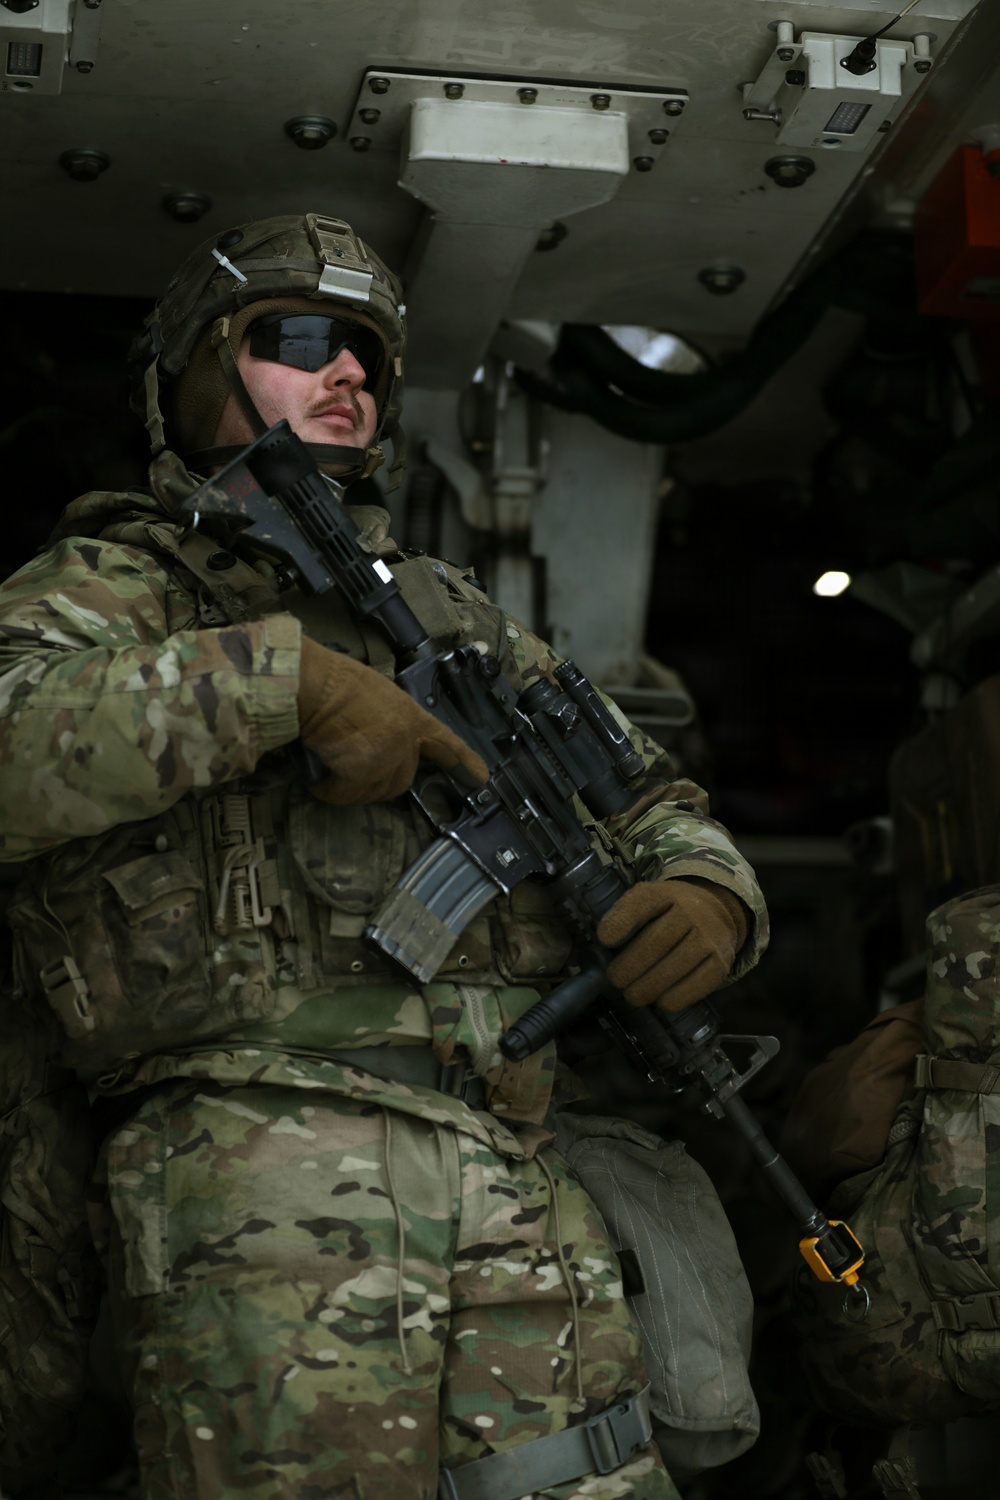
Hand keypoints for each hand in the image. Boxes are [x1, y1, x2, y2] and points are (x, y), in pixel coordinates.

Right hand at [297, 637, 487, 803]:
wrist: (313, 684)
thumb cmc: (335, 680)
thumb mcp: (375, 694)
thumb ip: (386, 719)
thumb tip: (374, 738)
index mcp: (411, 716)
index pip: (444, 742)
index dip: (462, 760)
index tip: (480, 776)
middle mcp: (405, 741)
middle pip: (401, 779)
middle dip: (378, 778)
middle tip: (351, 767)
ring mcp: (385, 760)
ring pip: (373, 791)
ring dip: (351, 785)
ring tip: (329, 764)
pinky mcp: (361, 775)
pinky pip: (343, 793)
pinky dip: (329, 789)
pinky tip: (318, 776)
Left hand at [596, 877, 748, 1012]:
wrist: (715, 911)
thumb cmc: (669, 911)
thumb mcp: (647, 900)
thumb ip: (625, 915)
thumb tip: (603, 943)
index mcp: (665, 893)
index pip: (642, 903)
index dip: (621, 922)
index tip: (604, 940)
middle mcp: (691, 911)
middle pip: (656, 942)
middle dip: (630, 966)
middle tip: (616, 980)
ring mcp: (709, 936)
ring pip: (676, 966)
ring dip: (649, 987)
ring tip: (633, 996)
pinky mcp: (721, 961)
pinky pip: (698, 983)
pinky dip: (677, 997)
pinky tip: (661, 1001)